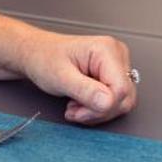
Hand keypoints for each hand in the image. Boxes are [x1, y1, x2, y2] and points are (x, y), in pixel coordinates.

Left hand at [21, 30, 137, 123]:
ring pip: (122, 102)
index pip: (121, 89)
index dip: (102, 107)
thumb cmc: (44, 59)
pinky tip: (81, 103)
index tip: (79, 111)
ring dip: (97, 111)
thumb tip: (108, 103)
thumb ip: (85, 90)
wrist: (37, 54)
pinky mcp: (113, 74)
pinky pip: (116, 100)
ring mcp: (117, 64)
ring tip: (75, 106)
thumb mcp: (60, 78)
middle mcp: (117, 55)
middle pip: (124, 98)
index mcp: (107, 50)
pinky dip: (98, 108)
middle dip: (98, 111)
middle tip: (75, 111)